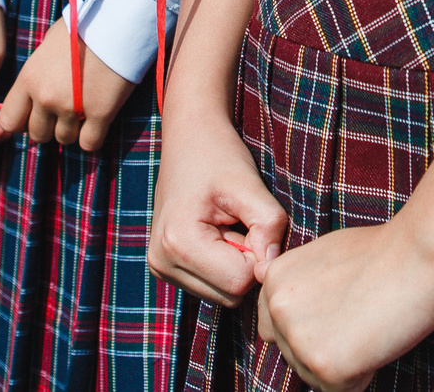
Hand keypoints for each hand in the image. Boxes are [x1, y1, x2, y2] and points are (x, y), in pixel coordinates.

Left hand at [0, 15, 135, 151]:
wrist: (117, 21)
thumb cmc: (82, 27)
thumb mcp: (47, 47)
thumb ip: (36, 74)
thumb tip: (33, 94)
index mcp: (28, 79)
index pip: (9, 121)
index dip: (22, 122)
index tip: (35, 116)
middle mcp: (45, 97)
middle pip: (37, 135)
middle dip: (50, 127)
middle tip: (64, 112)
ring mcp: (71, 108)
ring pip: (63, 140)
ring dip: (73, 130)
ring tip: (83, 111)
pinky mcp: (100, 114)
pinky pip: (89, 144)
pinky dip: (92, 137)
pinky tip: (98, 122)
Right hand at [149, 103, 287, 307]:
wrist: (188, 138)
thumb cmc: (219, 155)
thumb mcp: (250, 184)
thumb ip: (269, 225)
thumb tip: (272, 267)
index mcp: (178, 243)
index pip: (239, 282)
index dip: (258, 253)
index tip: (251, 220)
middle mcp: (162, 263)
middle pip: (230, 294)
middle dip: (247, 262)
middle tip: (240, 222)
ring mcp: (161, 268)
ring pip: (222, 294)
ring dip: (235, 264)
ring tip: (227, 225)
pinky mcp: (167, 267)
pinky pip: (211, 284)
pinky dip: (223, 264)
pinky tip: (218, 233)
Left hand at [253, 222, 433, 391]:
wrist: (421, 252)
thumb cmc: (383, 251)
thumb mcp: (324, 252)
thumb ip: (294, 276)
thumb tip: (259, 273)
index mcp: (275, 281)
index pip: (275, 329)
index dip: (312, 326)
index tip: (339, 309)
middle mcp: (277, 309)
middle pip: (294, 356)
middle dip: (326, 346)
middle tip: (362, 314)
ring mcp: (298, 338)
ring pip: (314, 376)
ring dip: (343, 363)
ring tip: (370, 324)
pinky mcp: (324, 364)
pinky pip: (340, 389)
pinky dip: (362, 375)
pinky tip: (377, 341)